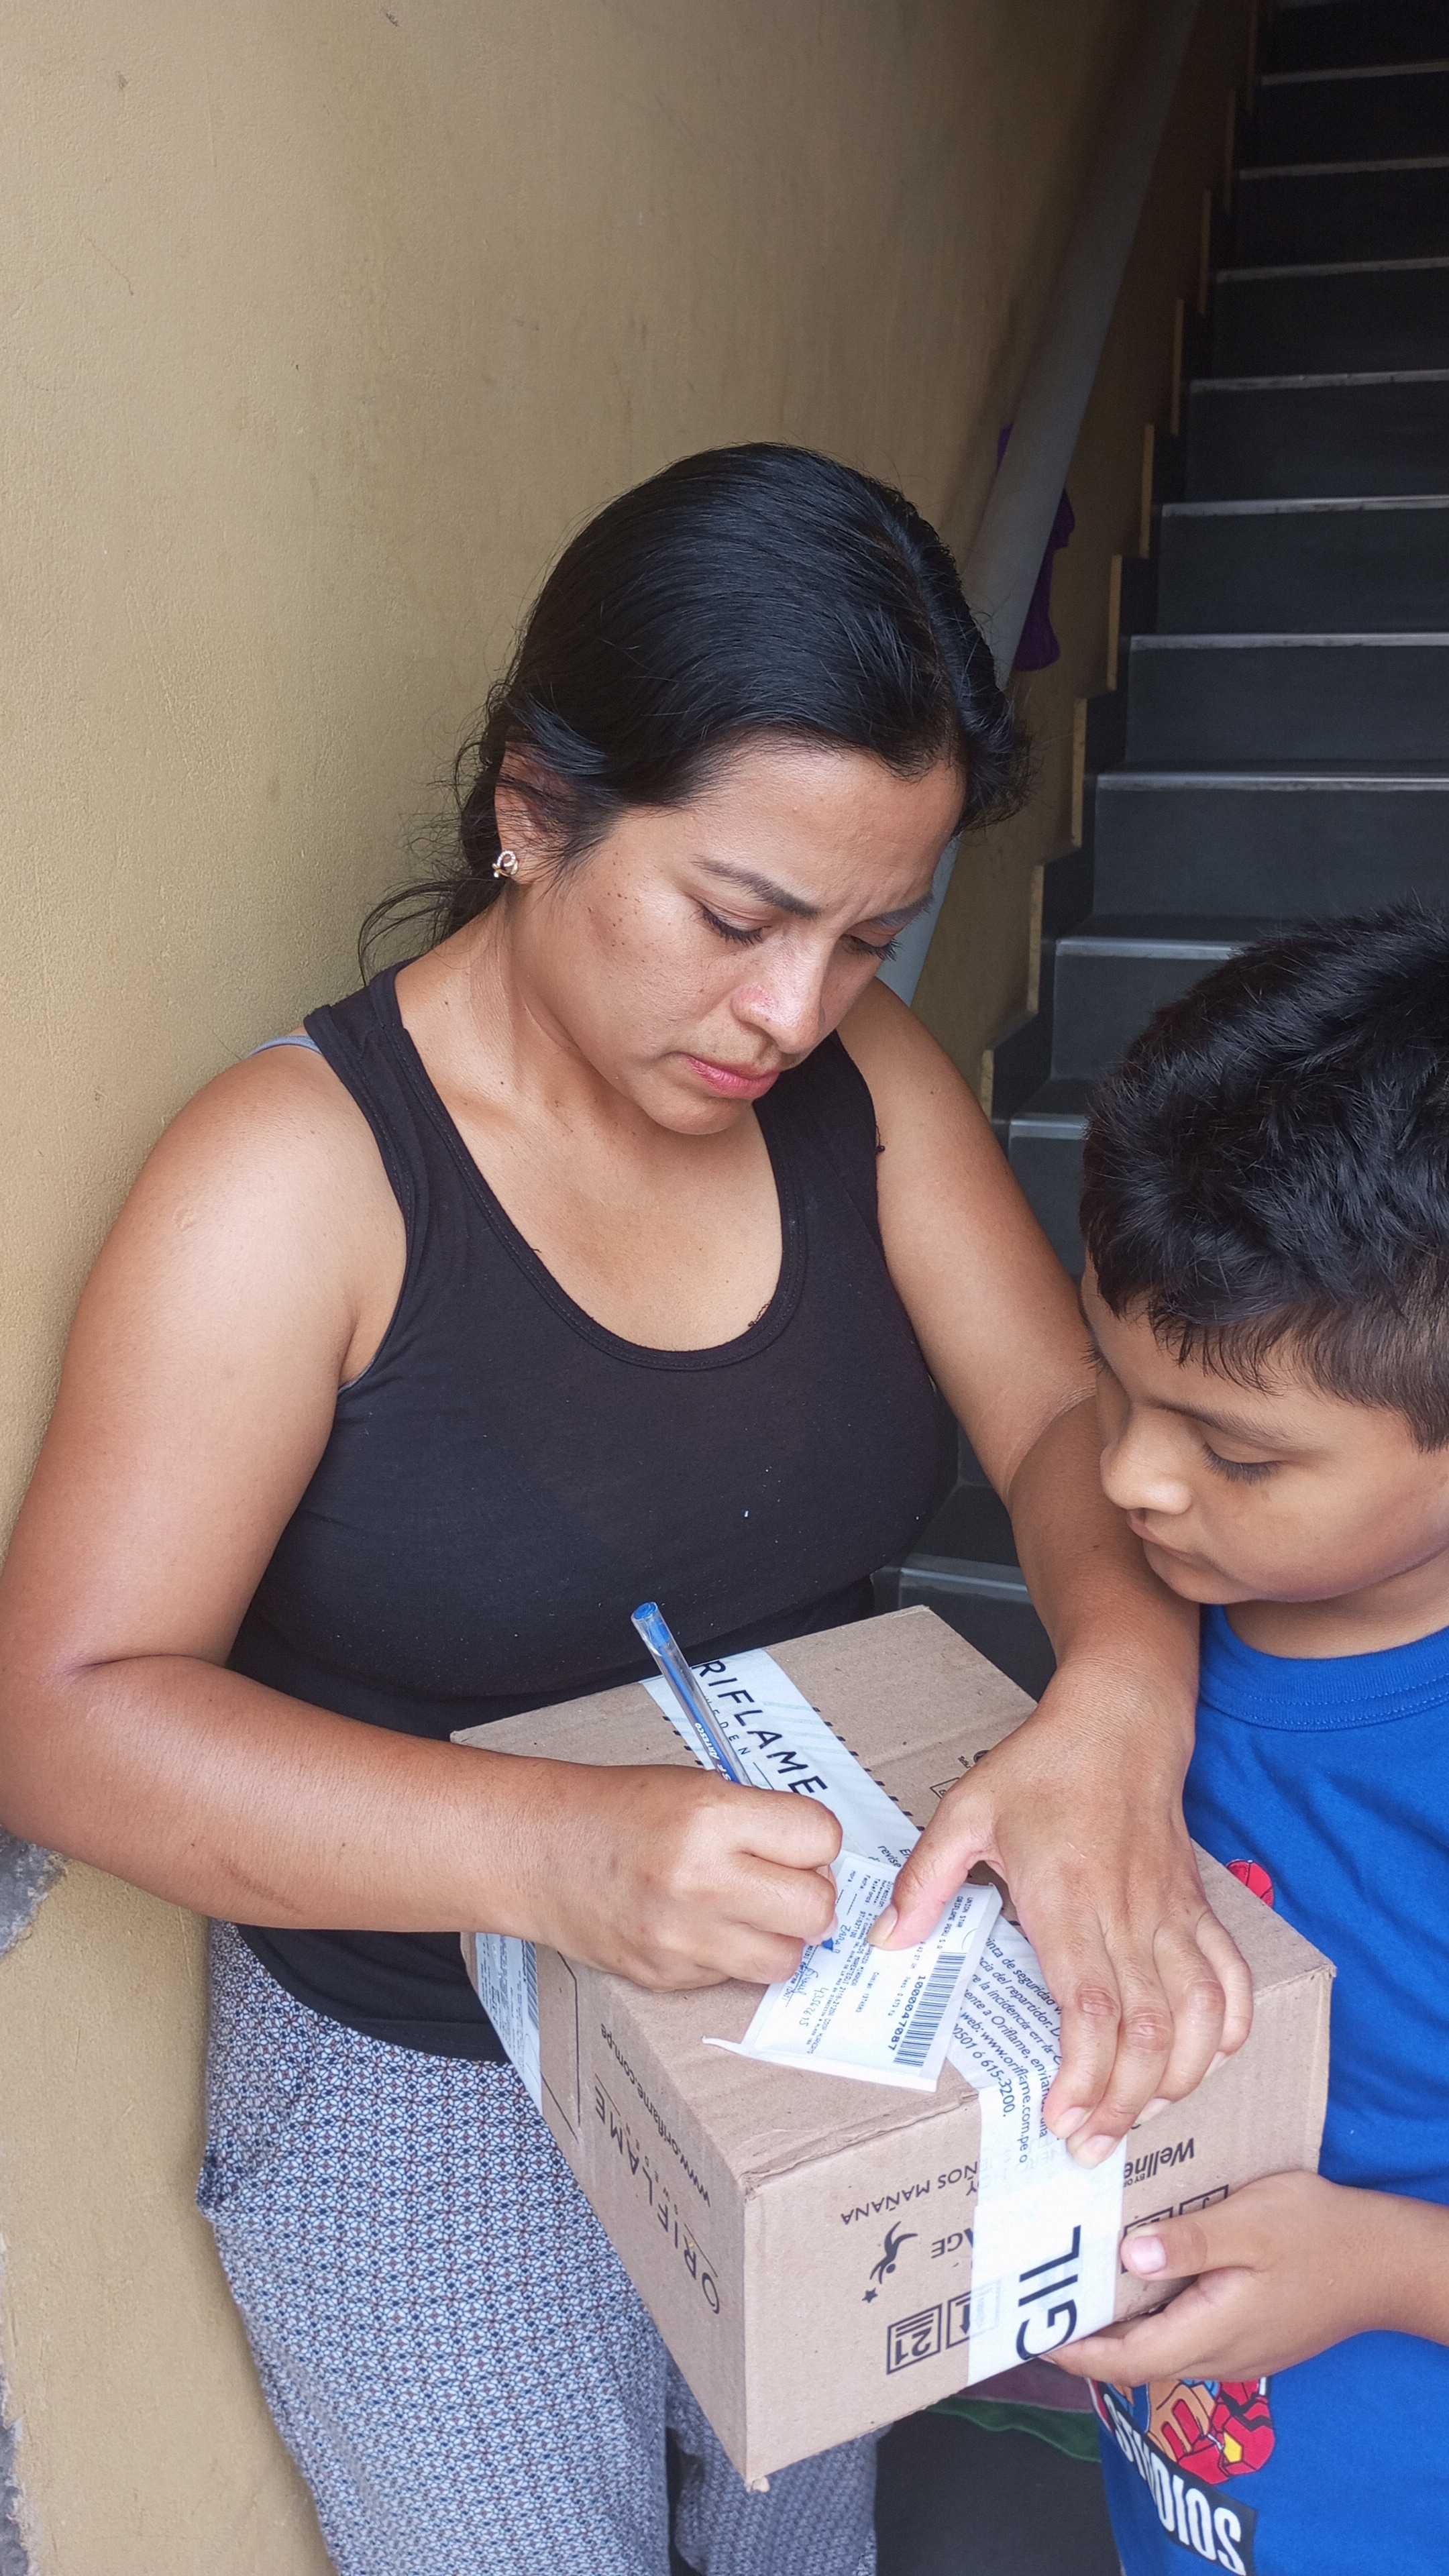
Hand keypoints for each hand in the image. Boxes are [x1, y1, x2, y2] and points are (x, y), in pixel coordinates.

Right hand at [519, 1759, 841, 1990]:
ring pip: (786, 1959)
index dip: (818, 1841)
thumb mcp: (696, 1786)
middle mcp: (700, 1879)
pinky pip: (736, 1978)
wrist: (539, 1851)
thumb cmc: (618, 1812)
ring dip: (781, 1937)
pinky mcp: (668, 1976)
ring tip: (753, 1912)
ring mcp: (683, 1936)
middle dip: (812, 1896)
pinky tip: (706, 1926)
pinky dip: (734, 1955)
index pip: (819, 1837)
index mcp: (710, 1816)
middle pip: (815, 1908)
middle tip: (789, 1884)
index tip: (803, 1843)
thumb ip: (759, 1821)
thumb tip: (818, 1863)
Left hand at [874, 1659, 1251, 2154]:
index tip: (1062, 2118)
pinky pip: (1229, 1976)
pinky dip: (1228, 2026)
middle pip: (1145, 2029)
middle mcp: (1128, 1914)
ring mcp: (1171, 1912)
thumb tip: (889, 1942)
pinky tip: (1206, 2061)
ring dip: (1177, 2078)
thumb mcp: (965, 1809)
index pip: (1090, 2004)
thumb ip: (925, 1880)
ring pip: (1196, 2014)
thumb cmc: (1043, 1765)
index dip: (1085, 2073)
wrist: (1121, 1719)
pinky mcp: (1196, 1906)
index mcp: (1068, 1897)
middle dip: (1123, 2102)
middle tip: (1090, 2146)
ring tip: (1139, 2118)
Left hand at [1052, 2171, 1399, 2383]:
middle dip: (1085, 2338)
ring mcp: (1236, 2350)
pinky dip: (1151, 2313)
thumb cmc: (1319, 2235)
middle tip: (1036, 2302)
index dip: (1075, 2352)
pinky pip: (1186, 2332)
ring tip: (1073, 2285)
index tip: (1029, 2334)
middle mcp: (1219, 2355)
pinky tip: (1136, 2273)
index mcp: (1213, 2331)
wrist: (1385, 2262)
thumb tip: (1128, 2252)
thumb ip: (1190, 2241)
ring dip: (1118, 2324)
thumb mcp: (1251, 2223)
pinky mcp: (1248, 2335)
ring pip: (1160, 2345)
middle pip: (1136, 2358)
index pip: (1126, 2360)